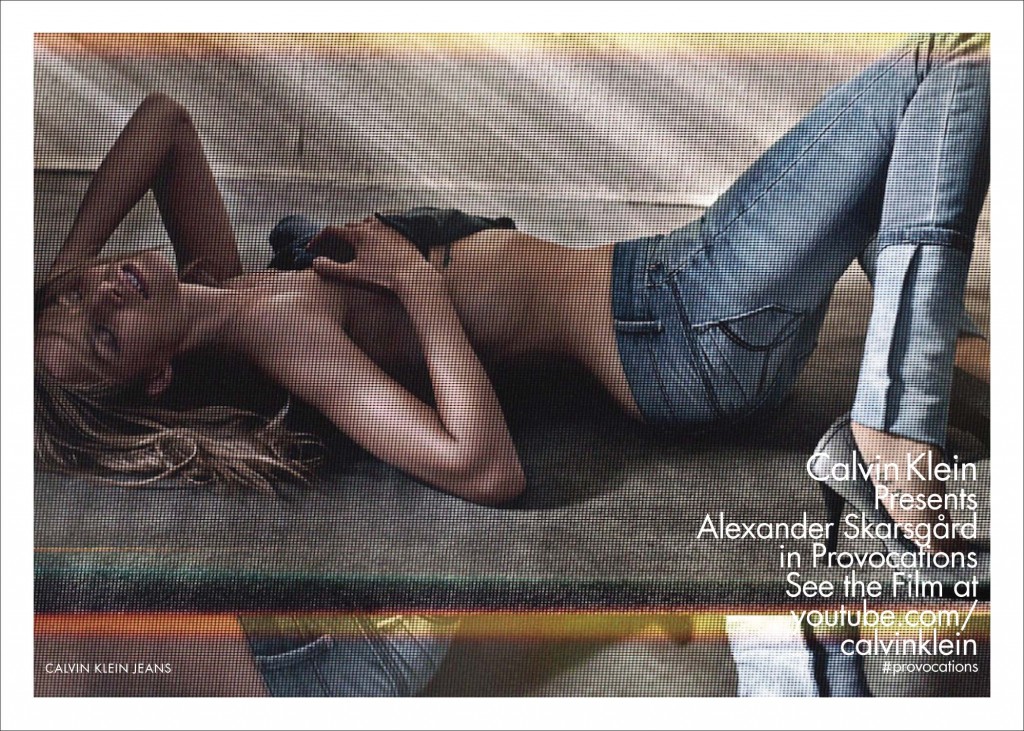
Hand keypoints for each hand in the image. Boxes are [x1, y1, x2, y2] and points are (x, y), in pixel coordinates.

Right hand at [310, 216, 430, 291]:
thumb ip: (331, 269)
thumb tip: (315, 262)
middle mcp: (373, 226)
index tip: (312, 249)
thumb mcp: (353, 276)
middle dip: (338, 236)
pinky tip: (377, 243)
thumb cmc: (384, 278)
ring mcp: (389, 228)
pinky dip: (375, 232)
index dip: (318, 239)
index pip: (332, 231)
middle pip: (350, 226)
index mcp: (359, 234)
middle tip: (333, 248)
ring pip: (368, 222)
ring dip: (358, 230)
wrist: (415, 278)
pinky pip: (385, 226)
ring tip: (355, 243)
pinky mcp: (402, 233)